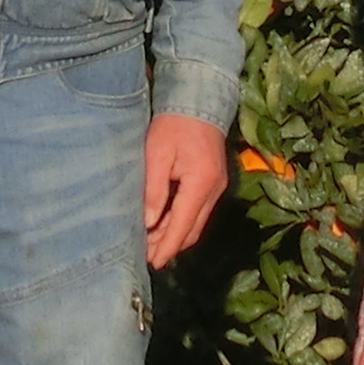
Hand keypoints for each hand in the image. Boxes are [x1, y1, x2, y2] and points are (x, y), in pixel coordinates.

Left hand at [140, 112, 228, 265]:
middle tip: (147, 256)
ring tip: (152, 245)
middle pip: (192, 230)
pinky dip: (182, 222)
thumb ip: (154, 190)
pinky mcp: (214, 182)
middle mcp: (214, 190)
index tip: (153, 263)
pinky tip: (165, 224)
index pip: (182, 225)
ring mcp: (217, 187)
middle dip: (170, 246)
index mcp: (201, 183)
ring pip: (197, 223)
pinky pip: (199, 211)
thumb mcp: (157, 154)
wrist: (199, 100)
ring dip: (176, 236)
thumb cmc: (174, 124)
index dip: (167, 247)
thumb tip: (148, 223)